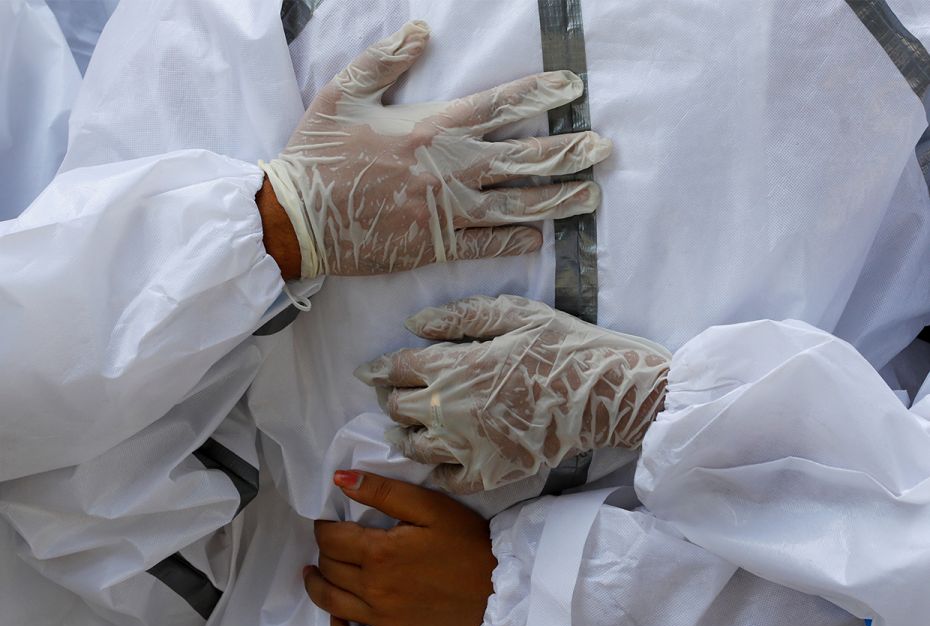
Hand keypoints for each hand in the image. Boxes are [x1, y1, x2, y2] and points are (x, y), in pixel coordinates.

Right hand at [260, 20, 610, 278]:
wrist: (295, 218)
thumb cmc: (317, 153)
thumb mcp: (343, 92)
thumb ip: (385, 59)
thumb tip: (421, 29)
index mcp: (432, 127)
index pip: (501, 105)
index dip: (542, 94)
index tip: (573, 88)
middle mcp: (449, 169)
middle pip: (523, 158)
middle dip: (568, 151)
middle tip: (604, 148)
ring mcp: (445, 211)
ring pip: (515, 205)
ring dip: (557, 200)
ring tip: (591, 197)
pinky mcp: (434, 246)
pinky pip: (484, 245)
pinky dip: (513, 242)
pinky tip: (539, 238)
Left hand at [305, 470, 495, 625]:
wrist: (498, 584)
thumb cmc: (465, 540)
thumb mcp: (428, 505)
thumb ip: (381, 491)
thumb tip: (339, 480)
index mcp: (379, 552)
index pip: (330, 538)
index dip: (324, 526)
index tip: (329, 521)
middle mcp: (373, 589)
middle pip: (329, 567)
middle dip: (325, 551)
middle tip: (334, 542)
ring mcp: (382, 620)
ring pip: (331, 603)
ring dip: (318, 584)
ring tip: (317, 572)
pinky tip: (338, 619)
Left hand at [356, 295, 671, 492]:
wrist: (604, 394)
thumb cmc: (561, 345)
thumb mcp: (512, 313)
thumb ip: (458, 318)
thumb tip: (413, 324)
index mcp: (452, 367)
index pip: (396, 369)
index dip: (377, 370)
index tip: (367, 372)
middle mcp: (449, 409)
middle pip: (398, 409)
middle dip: (388, 400)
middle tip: (391, 397)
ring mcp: (467, 446)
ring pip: (414, 448)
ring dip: (402, 437)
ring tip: (400, 432)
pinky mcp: (489, 473)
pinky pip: (446, 480)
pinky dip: (435, 471)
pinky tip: (437, 462)